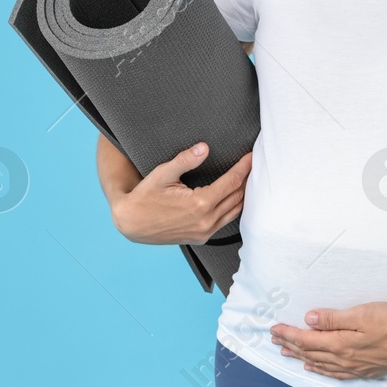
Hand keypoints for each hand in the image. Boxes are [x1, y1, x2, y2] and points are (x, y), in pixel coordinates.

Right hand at [111, 142, 250, 245]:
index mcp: (199, 204)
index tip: (251, 156)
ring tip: (248, 179)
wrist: (132, 223)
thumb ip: (185, 160)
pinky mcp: (201, 238)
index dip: (243, 167)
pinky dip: (233, 208)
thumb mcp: (163, 174)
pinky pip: (224, 221)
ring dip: (243, 194)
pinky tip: (234, 198)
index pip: (231, 182)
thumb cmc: (145, 196)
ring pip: (234, 211)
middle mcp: (205, 221)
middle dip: (247, 179)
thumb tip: (204, 148)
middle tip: (254, 164)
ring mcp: (204, 232)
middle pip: (237, 196)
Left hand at [270, 302, 386, 380]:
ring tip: (287, 353)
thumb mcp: (361, 314)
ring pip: (320, 364)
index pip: (306, 340)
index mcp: (340, 344)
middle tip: (274, 339)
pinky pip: (335, 374)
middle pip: (309, 353)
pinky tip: (315, 369)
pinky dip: (321, 370)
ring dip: (301, 358)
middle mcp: (343, 359)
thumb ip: (333, 319)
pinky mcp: (364, 371)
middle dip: (290, 345)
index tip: (274, 328)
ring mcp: (354, 367)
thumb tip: (308, 320)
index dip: (288, 334)